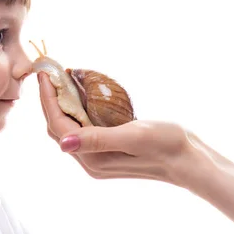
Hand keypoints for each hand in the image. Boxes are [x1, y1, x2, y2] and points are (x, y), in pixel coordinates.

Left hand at [37, 72, 190, 184]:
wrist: (190, 160)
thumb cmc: (166, 144)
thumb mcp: (134, 136)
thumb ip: (98, 139)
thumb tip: (64, 143)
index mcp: (92, 159)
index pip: (58, 124)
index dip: (48, 98)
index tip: (43, 74)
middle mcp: (90, 161)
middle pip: (58, 126)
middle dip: (49, 99)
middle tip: (47, 73)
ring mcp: (97, 157)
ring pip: (68, 127)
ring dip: (60, 104)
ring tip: (58, 80)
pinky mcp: (106, 151)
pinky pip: (81, 127)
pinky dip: (75, 109)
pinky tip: (78, 94)